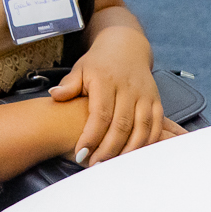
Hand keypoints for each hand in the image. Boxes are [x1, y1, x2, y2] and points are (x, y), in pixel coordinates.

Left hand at [51, 24, 169, 164]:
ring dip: (127, 151)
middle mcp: (128, 88)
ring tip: (112, 164)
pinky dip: (146, 143)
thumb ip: (68, 85)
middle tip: (94, 164)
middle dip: (108, 150)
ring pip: (141, 129)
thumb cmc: (99, 62)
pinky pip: (154, 127)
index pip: (100, 114)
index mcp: (106, 81)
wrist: (126, 47)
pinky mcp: (156, 101)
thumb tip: (55, 95)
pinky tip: (133, 155)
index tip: (81, 153)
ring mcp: (144, 95)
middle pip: (121, 126)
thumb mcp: (80, 69)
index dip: (91, 137)